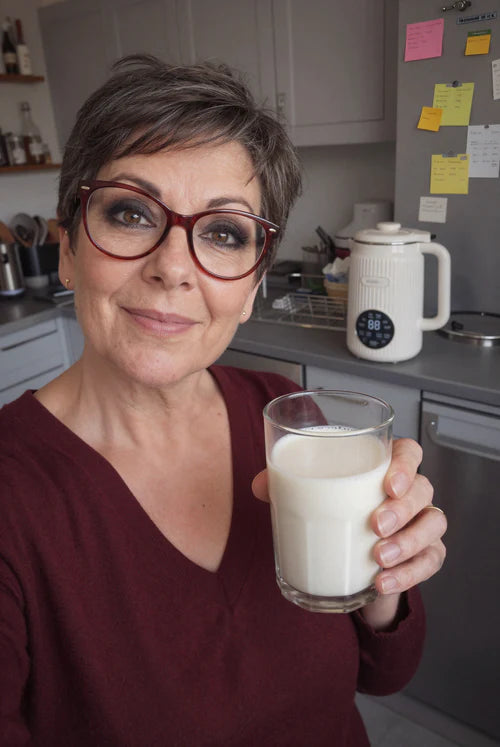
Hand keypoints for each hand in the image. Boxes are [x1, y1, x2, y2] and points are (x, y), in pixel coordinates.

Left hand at [253, 438, 446, 628]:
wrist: (348, 561)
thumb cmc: (333, 514)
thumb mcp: (308, 498)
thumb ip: (284, 485)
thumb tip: (260, 484)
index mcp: (383, 468)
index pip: (408, 452)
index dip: (405, 464)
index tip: (388, 483)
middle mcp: (409, 492)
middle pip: (423, 489)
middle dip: (402, 508)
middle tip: (375, 525)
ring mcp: (421, 523)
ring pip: (433, 523)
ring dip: (409, 542)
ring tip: (379, 558)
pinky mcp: (424, 554)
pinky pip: (431, 560)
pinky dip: (410, 573)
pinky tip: (383, 581)